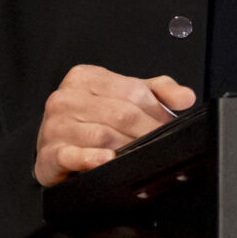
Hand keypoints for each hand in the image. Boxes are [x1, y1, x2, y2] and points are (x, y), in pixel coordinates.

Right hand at [33, 64, 194, 187]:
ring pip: (103, 135)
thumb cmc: (91, 119)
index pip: (131, 90)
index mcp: (85, 77)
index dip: (155, 110)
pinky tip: (106, 159)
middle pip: (120, 113)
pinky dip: (92, 158)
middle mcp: (66, 98)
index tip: (168, 124)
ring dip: (127, 147)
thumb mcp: (125, 96)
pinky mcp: (50, 154)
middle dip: (147, 131)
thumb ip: (158, 91)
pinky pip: (73, 155)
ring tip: (141, 154)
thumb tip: (186, 97)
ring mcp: (55, 126)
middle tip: (160, 143)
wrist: (55, 145)